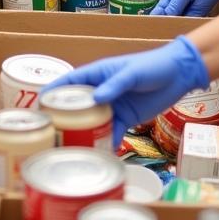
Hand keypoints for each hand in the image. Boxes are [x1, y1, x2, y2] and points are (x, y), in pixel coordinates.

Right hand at [40, 35, 208, 145]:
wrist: (179, 74)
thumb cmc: (152, 66)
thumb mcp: (132, 73)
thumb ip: (114, 85)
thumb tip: (96, 99)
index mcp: (98, 74)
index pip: (70, 82)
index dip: (54, 91)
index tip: (39, 104)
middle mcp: (101, 91)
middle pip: (78, 105)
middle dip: (65, 118)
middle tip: (52, 133)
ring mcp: (113, 105)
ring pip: (93, 122)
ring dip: (85, 133)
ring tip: (73, 148)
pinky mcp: (126, 118)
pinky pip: (112, 132)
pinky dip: (106, 142)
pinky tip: (100, 153)